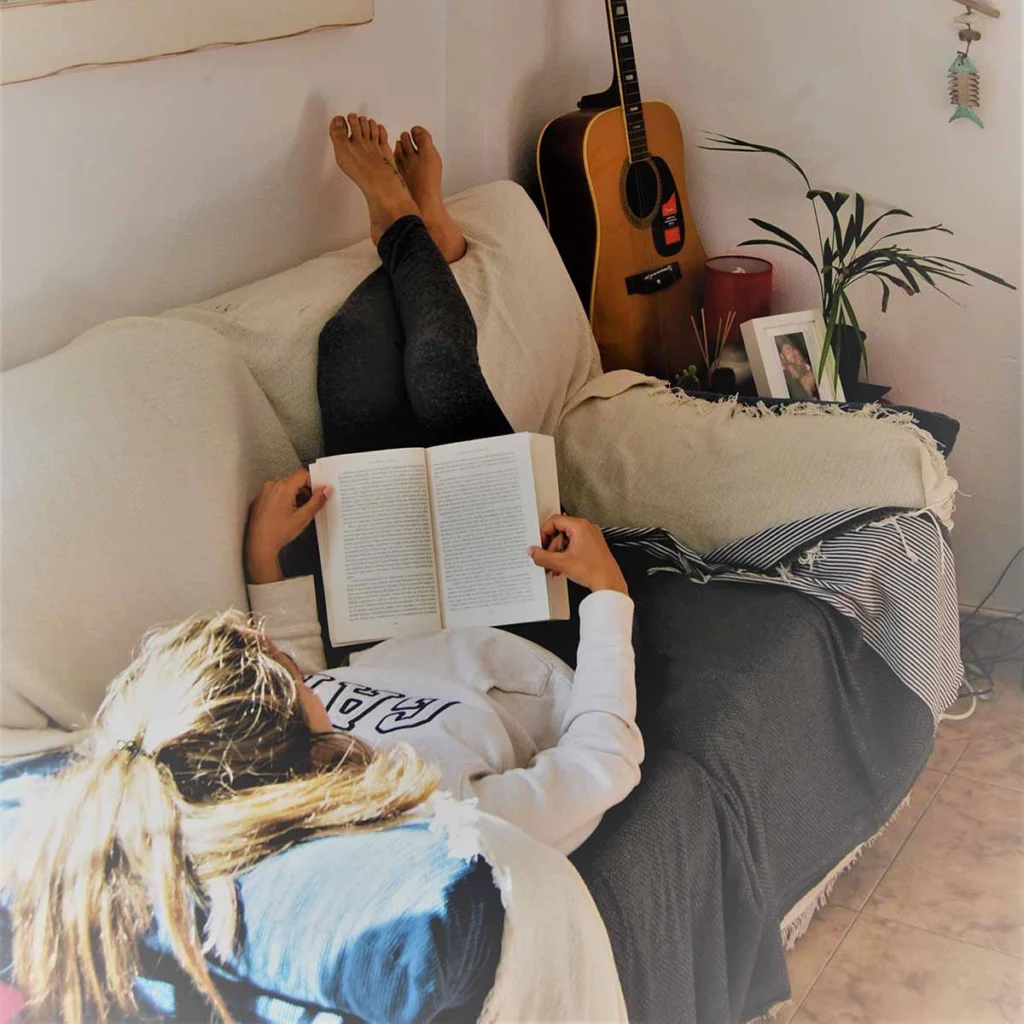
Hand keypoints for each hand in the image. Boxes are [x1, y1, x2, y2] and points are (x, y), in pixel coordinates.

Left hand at [245, 469, 329, 584]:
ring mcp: (265, 491)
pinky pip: (277, 492)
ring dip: (296, 495)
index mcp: (283, 487)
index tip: (320, 492)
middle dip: (305, 491)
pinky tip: (288, 513)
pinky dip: (285, 499)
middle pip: (295, 480)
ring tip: (299, 512)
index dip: (314, 482)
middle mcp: (272, 485)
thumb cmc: (279, 532)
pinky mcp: (261, 498)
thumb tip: (326, 490)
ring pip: (286, 487)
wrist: (260, 544)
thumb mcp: (303, 517)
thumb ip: (317, 501)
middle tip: (312, 505)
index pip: (303, 474)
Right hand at [528, 515, 627, 595]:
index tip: (540, 544)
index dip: (544, 533)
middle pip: (560, 531)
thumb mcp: (562, 563)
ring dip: (557, 554)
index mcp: (580, 526)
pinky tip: (562, 568)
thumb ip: (543, 556)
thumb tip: (533, 551)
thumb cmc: (594, 571)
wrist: (609, 584)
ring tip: (554, 567)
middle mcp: (587, 528)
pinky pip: (574, 546)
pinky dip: (566, 555)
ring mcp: (591, 537)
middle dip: (551, 547)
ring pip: (566, 540)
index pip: (555, 521)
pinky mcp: (592, 546)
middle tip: (546, 558)